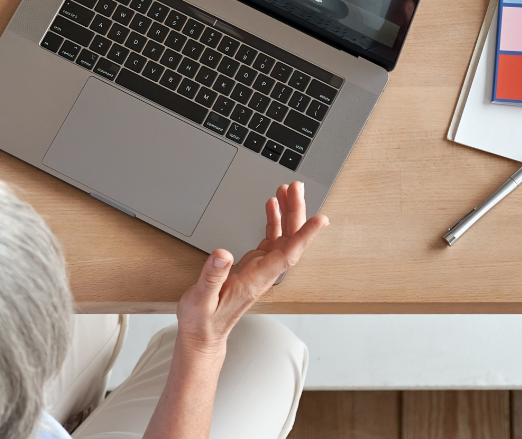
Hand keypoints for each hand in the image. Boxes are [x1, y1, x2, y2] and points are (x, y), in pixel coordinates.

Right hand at [175, 182, 327, 359]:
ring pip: (283, 237)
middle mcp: (263, 273)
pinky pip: (271, 239)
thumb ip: (212, 277)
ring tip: (287, 189)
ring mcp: (260, 269)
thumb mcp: (200, 300)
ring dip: (288, 213)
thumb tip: (222, 254)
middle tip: (296, 187)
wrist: (204, 335)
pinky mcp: (254, 265)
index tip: (321, 219)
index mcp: (255, 281)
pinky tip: (272, 206)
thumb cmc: (202, 321)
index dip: (305, 236)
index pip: (287, 255)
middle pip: (289, 240)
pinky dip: (274, 220)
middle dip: (296, 212)